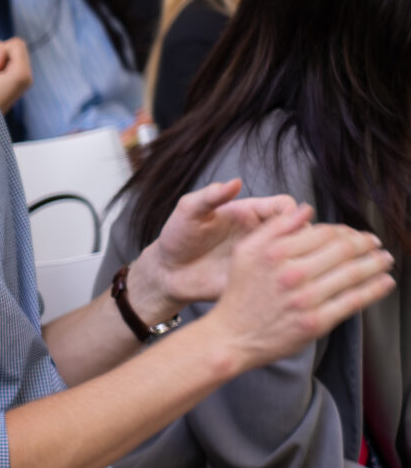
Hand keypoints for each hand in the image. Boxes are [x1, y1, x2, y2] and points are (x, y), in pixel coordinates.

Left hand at [129, 178, 308, 315]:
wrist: (168, 272)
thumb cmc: (178, 237)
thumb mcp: (189, 212)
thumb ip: (210, 196)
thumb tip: (235, 182)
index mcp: (252, 213)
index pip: (286, 207)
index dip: (291, 214)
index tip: (284, 225)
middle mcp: (263, 234)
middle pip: (300, 231)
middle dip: (300, 240)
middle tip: (286, 252)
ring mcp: (263, 259)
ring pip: (297, 257)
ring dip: (297, 262)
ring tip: (280, 270)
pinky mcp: (259, 281)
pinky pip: (283, 281)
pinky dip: (286, 282)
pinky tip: (271, 286)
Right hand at [202, 204, 393, 369]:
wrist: (231, 337)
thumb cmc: (241, 295)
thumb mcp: (246, 253)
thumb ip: (274, 228)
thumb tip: (306, 210)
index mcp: (275, 253)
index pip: (324, 233)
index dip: (346, 231)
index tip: (354, 235)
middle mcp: (291, 274)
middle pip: (344, 250)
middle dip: (367, 244)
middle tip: (376, 244)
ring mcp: (305, 299)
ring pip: (353, 273)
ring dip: (377, 263)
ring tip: (385, 260)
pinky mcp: (316, 322)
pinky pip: (354, 300)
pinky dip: (375, 289)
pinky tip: (385, 282)